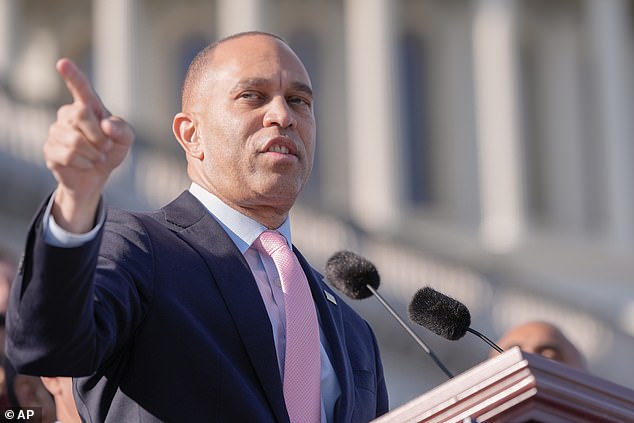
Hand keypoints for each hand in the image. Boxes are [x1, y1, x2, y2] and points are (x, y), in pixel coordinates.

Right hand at [44, 58, 133, 232]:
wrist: (97, 175)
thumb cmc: (110, 151)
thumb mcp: (125, 140)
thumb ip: (122, 129)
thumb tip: (106, 124)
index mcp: (88, 107)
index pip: (80, 88)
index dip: (72, 75)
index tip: (63, 63)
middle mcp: (68, 115)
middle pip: (80, 114)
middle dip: (98, 135)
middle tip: (106, 147)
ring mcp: (56, 131)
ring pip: (75, 140)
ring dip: (94, 154)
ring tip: (97, 157)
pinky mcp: (50, 149)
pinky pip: (68, 155)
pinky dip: (84, 163)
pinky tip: (86, 164)